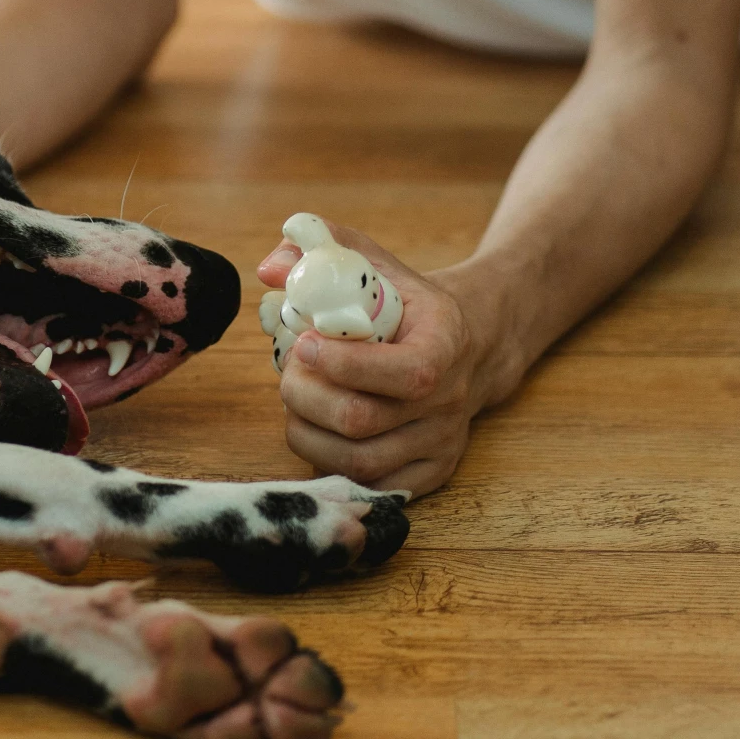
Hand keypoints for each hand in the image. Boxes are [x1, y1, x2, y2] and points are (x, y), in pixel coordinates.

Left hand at [256, 222, 492, 498]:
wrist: (469, 346)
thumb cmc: (411, 305)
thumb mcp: (379, 266)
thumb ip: (327, 251)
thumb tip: (269, 268)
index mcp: (445, 345)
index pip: (402, 373)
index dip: (340, 364)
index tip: (303, 344)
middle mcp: (450, 401)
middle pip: (362, 421)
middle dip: (305, 396)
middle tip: (289, 371)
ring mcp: (442, 443)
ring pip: (358, 462)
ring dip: (307, 431)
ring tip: (297, 398)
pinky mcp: (431, 474)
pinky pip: (369, 487)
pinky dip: (328, 463)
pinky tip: (317, 429)